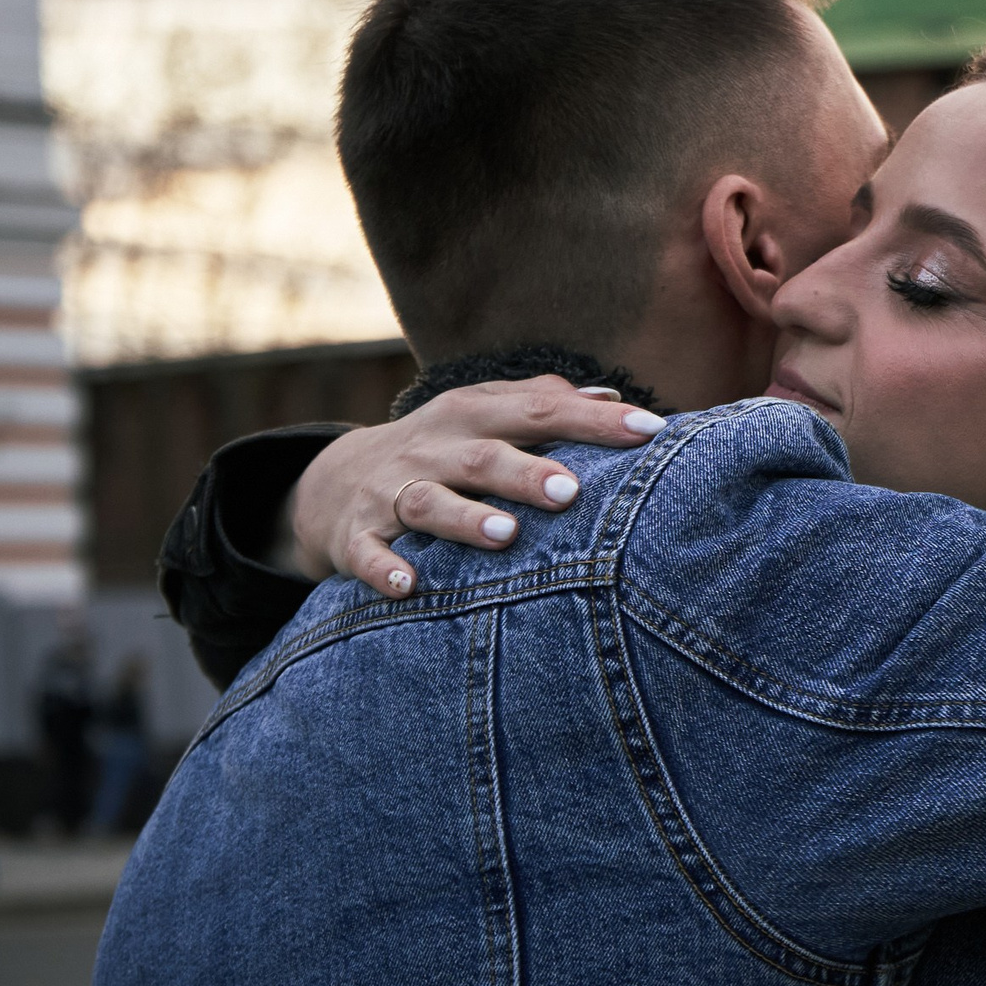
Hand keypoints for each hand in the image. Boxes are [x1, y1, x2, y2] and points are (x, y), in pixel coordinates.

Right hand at [276, 377, 667, 596]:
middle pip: (483, 457)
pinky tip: (408, 585)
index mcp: (474, 414)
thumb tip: (615, 400)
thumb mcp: (485, 415)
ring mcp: (392, 491)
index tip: (650, 431)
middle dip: (526, 473)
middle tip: (570, 490)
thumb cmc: (442, 447)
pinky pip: (367, 552)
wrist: (335, 479)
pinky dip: (384, 568)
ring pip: (428, 501)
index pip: (541, 410)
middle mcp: (434, 447)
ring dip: (465, 519)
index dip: (594, 421)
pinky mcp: (356, 535)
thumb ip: (545, 404)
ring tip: (506, 535)